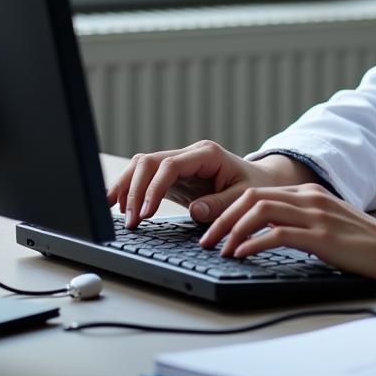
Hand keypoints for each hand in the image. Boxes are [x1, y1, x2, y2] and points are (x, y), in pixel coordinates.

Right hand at [106, 139, 319, 228]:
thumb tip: (197, 210)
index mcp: (207, 154)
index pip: (170, 165)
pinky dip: (130, 189)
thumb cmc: (255, 187)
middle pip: (149, 161)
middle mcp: (190, 154)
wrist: (262, 181)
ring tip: (113, 212)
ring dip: (126, 187)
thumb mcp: (245, 196)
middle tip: (130, 221)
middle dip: (135, 189)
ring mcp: (179, 163)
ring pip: (142, 165)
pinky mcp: (173, 176)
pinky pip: (145, 176)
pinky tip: (119, 206)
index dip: (153, 188)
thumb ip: (222, 203)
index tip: (145, 213)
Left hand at [198, 183, 375, 285]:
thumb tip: (266, 235)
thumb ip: (301, 222)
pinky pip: (278, 234)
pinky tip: (241, 256)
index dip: (229, 209)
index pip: (258, 192)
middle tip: (205, 240)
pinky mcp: (321, 235)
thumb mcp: (327, 224)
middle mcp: (309, 198)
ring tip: (218, 249)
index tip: (213, 229)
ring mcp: (315, 215)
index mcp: (309, 193)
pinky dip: (253, 244)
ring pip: (260, 211)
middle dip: (223, 218)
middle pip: (252, 197)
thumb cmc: (362, 243)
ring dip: (232, 231)